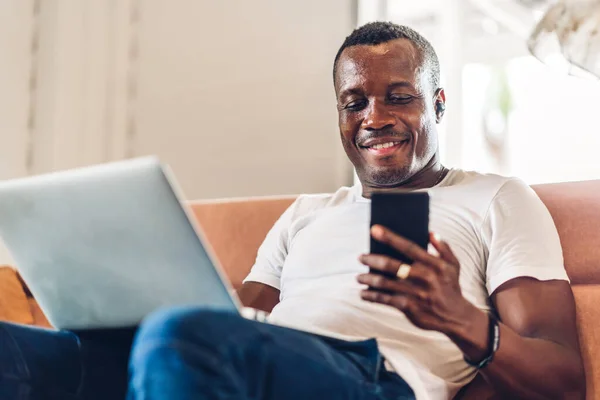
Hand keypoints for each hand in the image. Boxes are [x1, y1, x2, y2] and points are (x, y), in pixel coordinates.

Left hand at [357, 225, 483, 336]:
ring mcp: (415, 293)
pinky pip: (385, 300)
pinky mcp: (409, 307)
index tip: (374, 229)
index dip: (390, 237)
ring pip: (385, 283)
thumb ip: (443, 247)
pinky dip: (371, 296)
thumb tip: (430, 233)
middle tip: (361, 257)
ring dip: (368, 279)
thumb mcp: (453, 264)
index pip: (408, 247)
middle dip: (372, 259)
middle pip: (392, 265)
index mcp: (433, 264)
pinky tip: (363, 293)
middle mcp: (423, 277)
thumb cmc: (451, 287)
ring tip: (359, 277)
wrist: (456, 317)